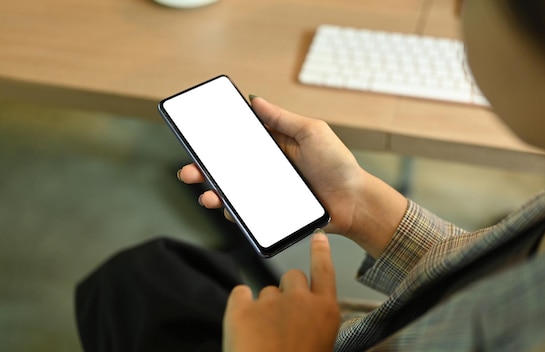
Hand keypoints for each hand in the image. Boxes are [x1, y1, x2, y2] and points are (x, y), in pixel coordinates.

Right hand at [178, 97, 363, 236]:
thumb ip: (283, 118)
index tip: (198, 137)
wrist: (354, 202)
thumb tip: (255, 100)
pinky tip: (228, 209)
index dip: (218, 138)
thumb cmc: (338, 165)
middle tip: (189, 170)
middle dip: (204, 168)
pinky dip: (234, 212)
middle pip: (229, 166)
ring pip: (233, 190)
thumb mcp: (312, 132)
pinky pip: (248, 212)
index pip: (240, 139)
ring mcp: (269, 190)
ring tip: (206, 193)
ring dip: (213, 191)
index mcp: (275, 145)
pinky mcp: (273, 211)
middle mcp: (268, 167)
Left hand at [222, 231, 339, 351]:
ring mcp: (270, 302)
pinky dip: (240, 307)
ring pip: (266, 290)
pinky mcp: (241, 308)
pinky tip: (243, 327)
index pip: (325, 270)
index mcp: (325, 311)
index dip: (321, 253)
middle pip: (293, 276)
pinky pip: (240, 293)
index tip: (318, 237)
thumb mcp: (321, 345)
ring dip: (263, 307)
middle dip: (287, 291)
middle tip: (281, 318)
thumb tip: (305, 318)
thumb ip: (315, 324)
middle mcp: (301, 300)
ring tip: (262, 337)